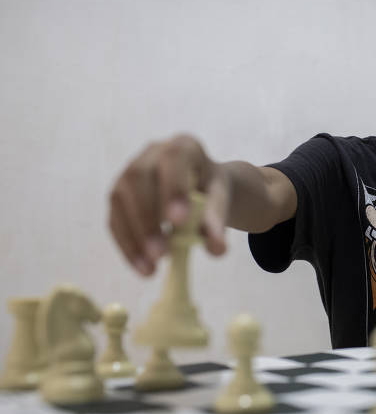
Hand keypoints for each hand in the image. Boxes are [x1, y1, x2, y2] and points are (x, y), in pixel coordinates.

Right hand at [109, 134, 229, 275]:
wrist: (201, 187)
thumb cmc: (211, 188)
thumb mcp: (222, 199)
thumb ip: (218, 219)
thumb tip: (216, 249)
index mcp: (183, 146)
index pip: (173, 158)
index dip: (172, 188)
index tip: (178, 222)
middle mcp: (150, 153)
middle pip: (138, 178)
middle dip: (148, 218)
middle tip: (162, 254)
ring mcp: (129, 173)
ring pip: (121, 199)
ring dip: (134, 236)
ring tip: (152, 266)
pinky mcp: (119, 197)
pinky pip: (115, 220)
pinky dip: (127, 246)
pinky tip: (143, 268)